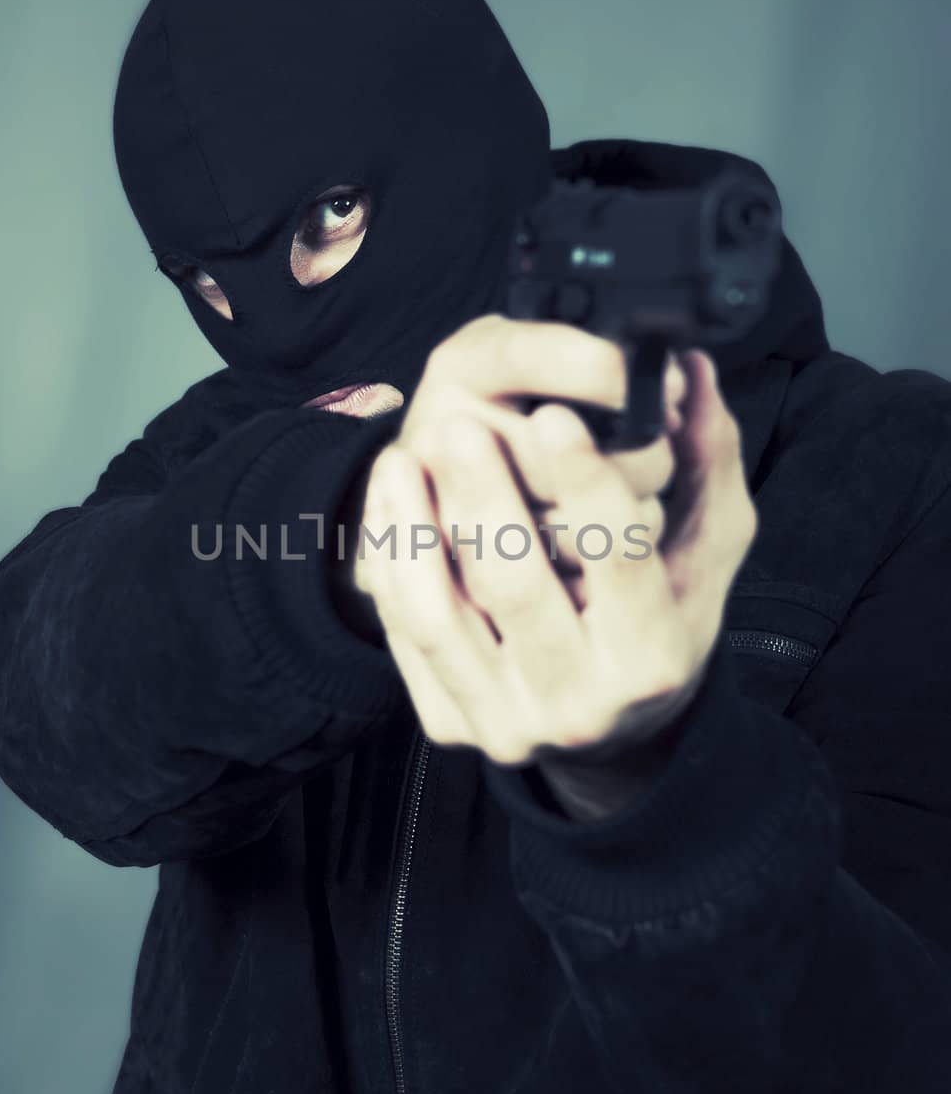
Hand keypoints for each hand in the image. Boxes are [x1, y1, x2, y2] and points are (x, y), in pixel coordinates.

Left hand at [353, 314, 755, 813]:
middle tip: (457, 426)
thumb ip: (706, 458)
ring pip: (442, 617)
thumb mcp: (706, 548)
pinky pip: (405, 635)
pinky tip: (388, 501)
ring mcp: (509, 722)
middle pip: (517, 586)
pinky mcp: (451, 724)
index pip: (621, 559)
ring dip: (413, 527)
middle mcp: (581, 703)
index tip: (554, 415)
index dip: (587, 482)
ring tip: (400, 456)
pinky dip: (390, 561)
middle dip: (482, 498)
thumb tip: (689, 365)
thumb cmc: (659, 617)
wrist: (606, 728)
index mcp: (653, 658)